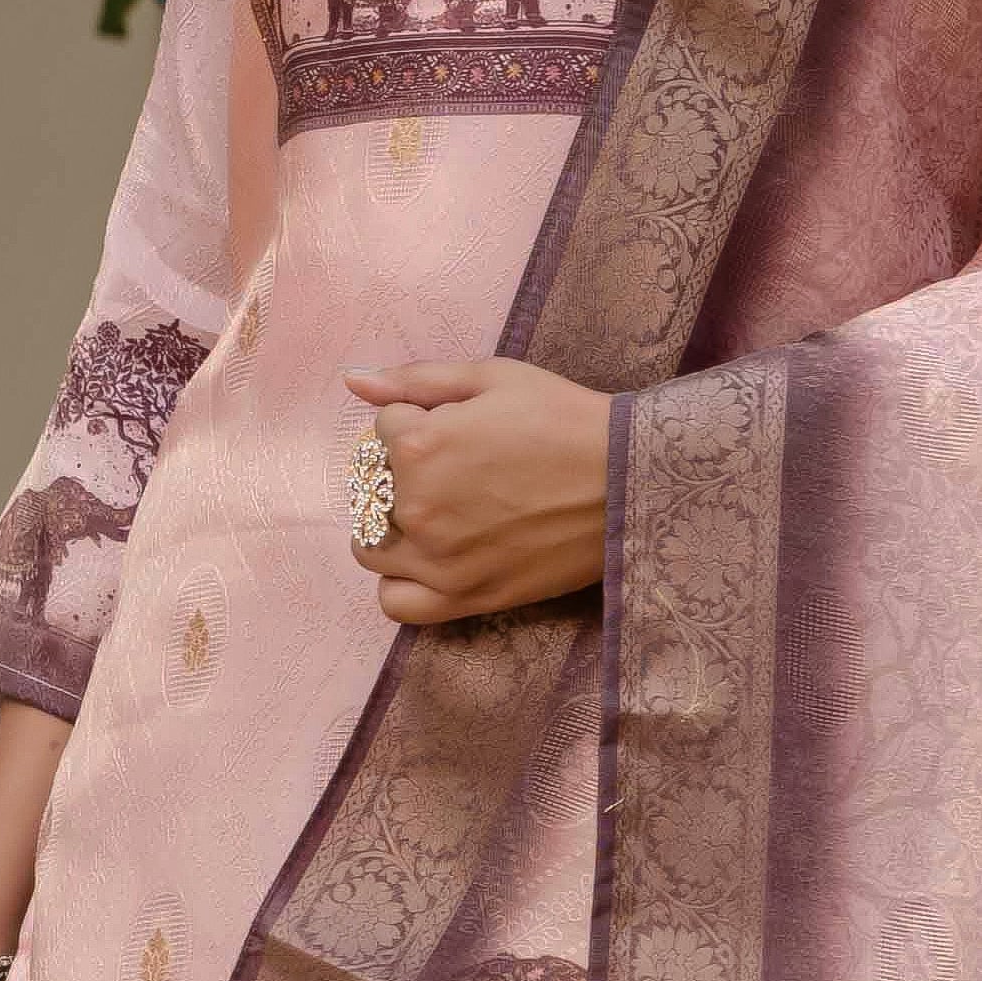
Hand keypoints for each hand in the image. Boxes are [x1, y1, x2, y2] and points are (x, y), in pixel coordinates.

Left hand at [348, 356, 612, 625]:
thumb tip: (352, 381)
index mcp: (418, 446)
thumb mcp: (493, 377)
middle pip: (369, 490)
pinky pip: (395, 603)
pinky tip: (428, 561)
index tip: (458, 428)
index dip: (416, 423)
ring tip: (439, 514)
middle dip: (398, 474)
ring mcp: (437, 559)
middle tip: (454, 470)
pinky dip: (400, 584)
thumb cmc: (565, 419)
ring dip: (391, 528)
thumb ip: (416, 379)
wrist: (629, 480)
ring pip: (371, 548)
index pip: (380, 432)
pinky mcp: (463, 597)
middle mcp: (416, 506)